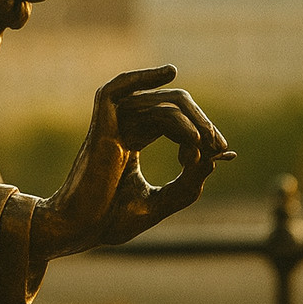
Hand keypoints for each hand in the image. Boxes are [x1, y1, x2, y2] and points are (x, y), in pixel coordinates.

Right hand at [31, 65, 230, 261]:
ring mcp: (111, 125)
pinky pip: (116, 90)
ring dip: (189, 120)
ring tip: (202, 142)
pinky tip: (168, 73)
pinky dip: (142, 77)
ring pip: (159, 103)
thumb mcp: (162, 201)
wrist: (80, 230)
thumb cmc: (110, 221)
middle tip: (219, 145)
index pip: (173, 120)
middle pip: (171, 105)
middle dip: (201, 122)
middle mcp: (123, 128)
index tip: (222, 152)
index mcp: (132, 142)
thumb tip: (214, 157)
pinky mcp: (100, 126)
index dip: (202, 132)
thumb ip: (189, 183)